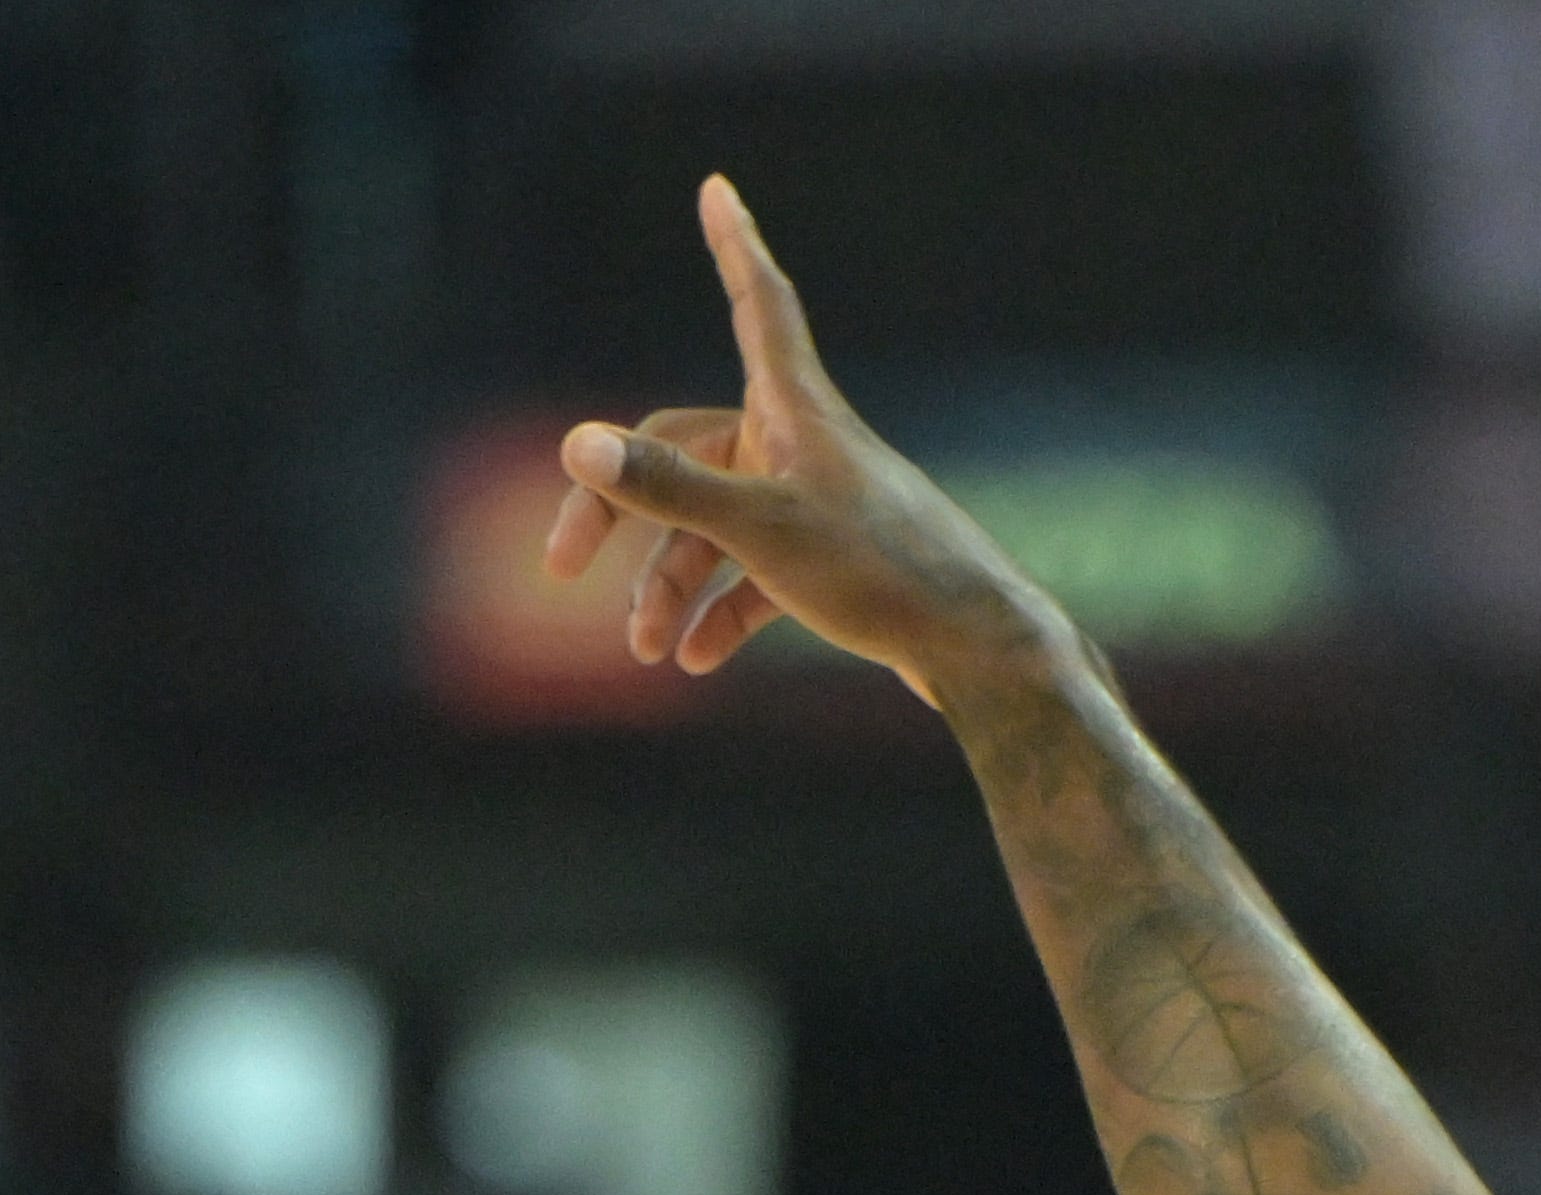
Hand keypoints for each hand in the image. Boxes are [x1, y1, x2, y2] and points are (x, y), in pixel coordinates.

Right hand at [544, 176, 1065, 706]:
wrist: (980, 654)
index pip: (757, 301)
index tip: (719, 188)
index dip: (733, 245)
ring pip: (714, 526)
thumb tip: (575, 445)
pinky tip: (692, 660)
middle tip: (560, 567)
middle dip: (623, 513)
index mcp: (794, 409)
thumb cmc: (881, 575)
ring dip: (670, 585)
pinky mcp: (831, 563)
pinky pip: (754, 577)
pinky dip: (720, 612)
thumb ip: (665, 486)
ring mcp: (815, 503)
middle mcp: (801, 444)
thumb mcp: (760, 529)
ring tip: (643, 650)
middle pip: (683, 451)